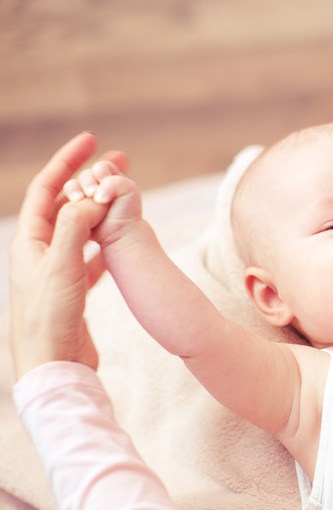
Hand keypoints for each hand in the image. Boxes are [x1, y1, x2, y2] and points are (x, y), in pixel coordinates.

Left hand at [9, 132, 128, 379]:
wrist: (52, 365)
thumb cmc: (49, 319)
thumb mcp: (60, 267)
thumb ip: (74, 228)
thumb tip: (91, 197)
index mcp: (29, 242)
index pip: (47, 189)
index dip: (66, 162)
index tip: (90, 142)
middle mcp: (40, 252)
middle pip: (65, 205)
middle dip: (89, 182)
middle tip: (118, 164)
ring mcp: (56, 271)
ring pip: (80, 229)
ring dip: (100, 211)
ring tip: (123, 197)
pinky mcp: (73, 290)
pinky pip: (91, 256)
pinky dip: (106, 244)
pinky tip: (120, 242)